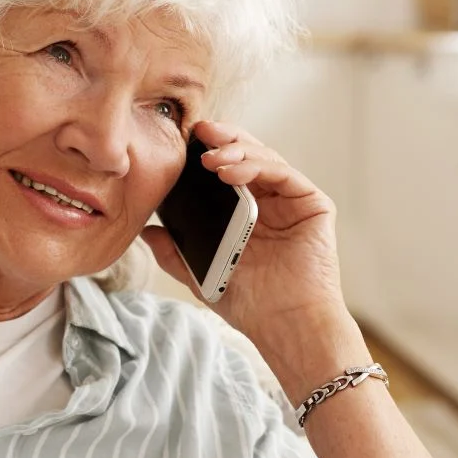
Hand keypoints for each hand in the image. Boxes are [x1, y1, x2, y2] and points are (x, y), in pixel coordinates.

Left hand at [141, 121, 361, 387]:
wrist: (284, 325)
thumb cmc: (249, 304)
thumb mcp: (200, 273)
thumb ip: (173, 251)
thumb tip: (145, 231)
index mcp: (246, 212)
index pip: (225, 171)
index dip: (206, 152)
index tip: (181, 142)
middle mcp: (271, 201)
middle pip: (246, 155)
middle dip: (221, 140)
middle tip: (197, 132)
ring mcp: (293, 201)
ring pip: (264, 158)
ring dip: (236, 151)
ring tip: (210, 157)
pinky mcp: (313, 204)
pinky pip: (283, 173)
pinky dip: (257, 165)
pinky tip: (231, 170)